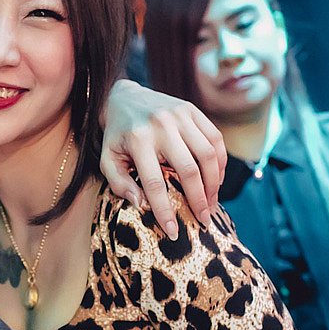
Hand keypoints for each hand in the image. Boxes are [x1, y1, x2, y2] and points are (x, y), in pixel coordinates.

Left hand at [100, 79, 226, 237]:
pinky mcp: (192, 110)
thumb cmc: (117, 136)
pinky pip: (215, 139)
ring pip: (208, 155)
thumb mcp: (108, 159)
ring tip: (211, 203)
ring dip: (214, 184)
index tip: (173, 231)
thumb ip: (119, 182)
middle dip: (198, 200)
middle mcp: (161, 125)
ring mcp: (180, 115)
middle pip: (189, 170)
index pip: (154, 183)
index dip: (165, 210)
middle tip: (203, 220)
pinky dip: (220, 162)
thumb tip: (140, 202)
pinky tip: (216, 180)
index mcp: (138, 139)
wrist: (123, 97)